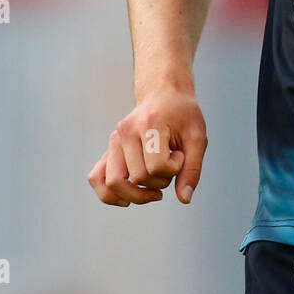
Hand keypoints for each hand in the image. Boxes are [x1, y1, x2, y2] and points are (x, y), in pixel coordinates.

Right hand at [88, 88, 207, 207]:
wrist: (164, 94)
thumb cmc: (183, 115)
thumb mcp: (197, 137)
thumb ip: (192, 168)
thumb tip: (184, 199)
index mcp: (149, 124)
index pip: (157, 166)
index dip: (174, 169)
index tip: (180, 155)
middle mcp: (125, 131)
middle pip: (138, 177)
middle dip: (160, 182)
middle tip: (170, 168)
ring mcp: (114, 140)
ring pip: (113, 183)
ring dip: (137, 195)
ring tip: (154, 190)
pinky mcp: (108, 149)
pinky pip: (96, 178)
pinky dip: (109, 195)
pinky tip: (127, 199)